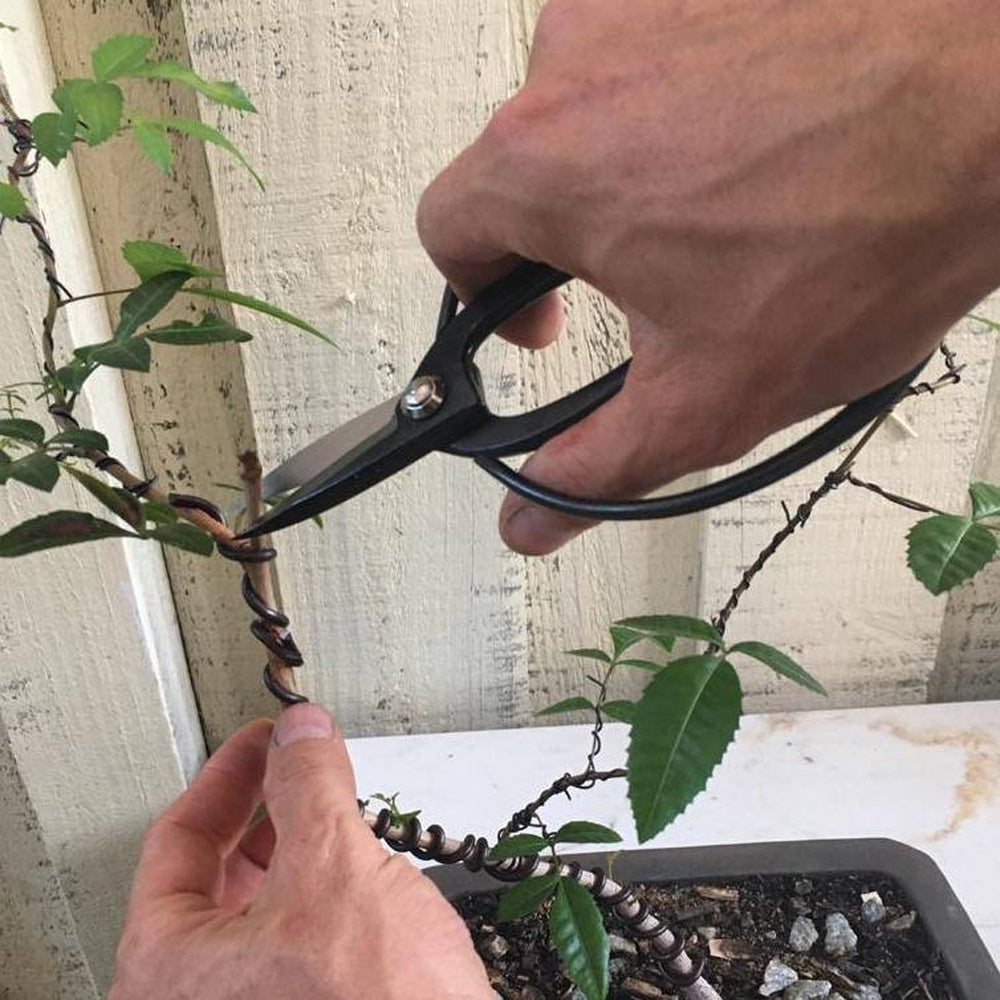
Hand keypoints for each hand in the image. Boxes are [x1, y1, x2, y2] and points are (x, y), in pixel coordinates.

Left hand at [109, 705, 492, 999]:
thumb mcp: (331, 867)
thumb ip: (307, 785)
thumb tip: (299, 733)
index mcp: (168, 967)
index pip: (177, 841)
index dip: (227, 774)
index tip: (264, 738)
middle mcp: (198, 994)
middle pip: (216, 870)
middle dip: (267, 807)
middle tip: (299, 762)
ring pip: (262, 899)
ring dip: (300, 842)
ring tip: (336, 806)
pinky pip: (297, 931)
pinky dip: (323, 885)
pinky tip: (361, 867)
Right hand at [418, 0, 999, 554]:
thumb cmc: (871, 233)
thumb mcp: (711, 392)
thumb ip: (598, 468)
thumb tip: (529, 519)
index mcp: (545, 162)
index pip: (447, 232)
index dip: (481, 296)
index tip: (543, 324)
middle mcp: (576, 59)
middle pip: (522, 173)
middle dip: (572, 241)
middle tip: (655, 284)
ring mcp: (645, 0)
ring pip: (592, 111)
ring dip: (632, 170)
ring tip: (724, 215)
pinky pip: (657, 53)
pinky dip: (685, 107)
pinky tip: (756, 146)